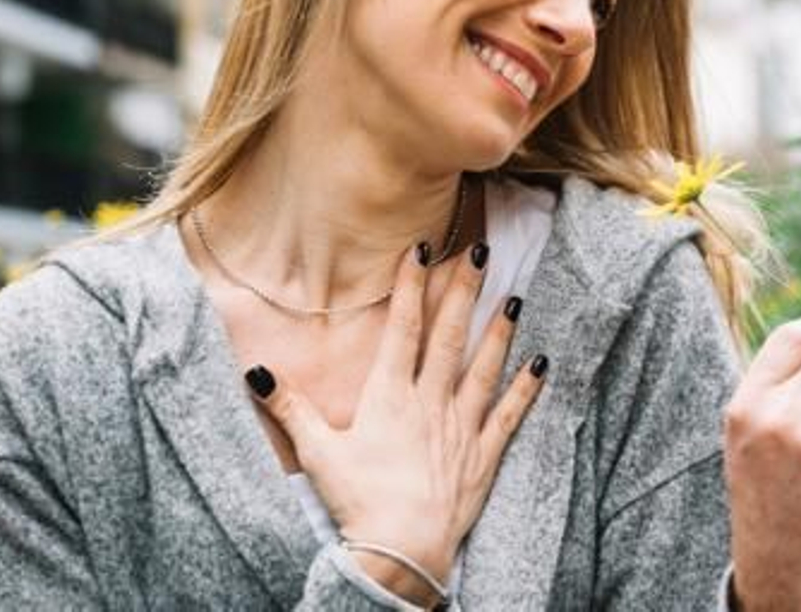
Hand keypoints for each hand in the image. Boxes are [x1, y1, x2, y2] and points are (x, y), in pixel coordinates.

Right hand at [248, 243, 545, 605]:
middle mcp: (430, 402)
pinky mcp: (483, 455)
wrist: (401, 550)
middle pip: (449, 336)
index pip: (402, 328)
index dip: (411, 286)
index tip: (421, 248)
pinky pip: (509, 414)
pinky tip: (542, 363)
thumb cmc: (357, 501)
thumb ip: (289, 408)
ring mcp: (461, 427)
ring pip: (484, 368)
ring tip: (515, 296)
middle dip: (463, 291)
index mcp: (389, 397)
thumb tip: (257, 371)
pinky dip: (526, 388)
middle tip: (479, 252)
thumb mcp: (316, 452)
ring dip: (500, 331)